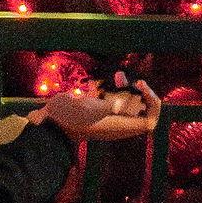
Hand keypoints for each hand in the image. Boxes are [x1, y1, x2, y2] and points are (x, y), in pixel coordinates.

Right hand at [41, 80, 160, 142]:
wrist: (48, 126)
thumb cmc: (70, 117)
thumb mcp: (90, 109)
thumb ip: (110, 106)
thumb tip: (124, 104)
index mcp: (120, 126)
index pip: (150, 122)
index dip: (152, 105)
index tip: (142, 89)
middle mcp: (117, 124)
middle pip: (141, 111)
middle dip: (139, 93)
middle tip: (134, 81)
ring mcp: (107, 119)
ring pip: (126, 104)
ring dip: (125, 89)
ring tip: (118, 76)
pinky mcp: (97, 113)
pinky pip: (111, 102)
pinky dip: (111, 92)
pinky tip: (103, 83)